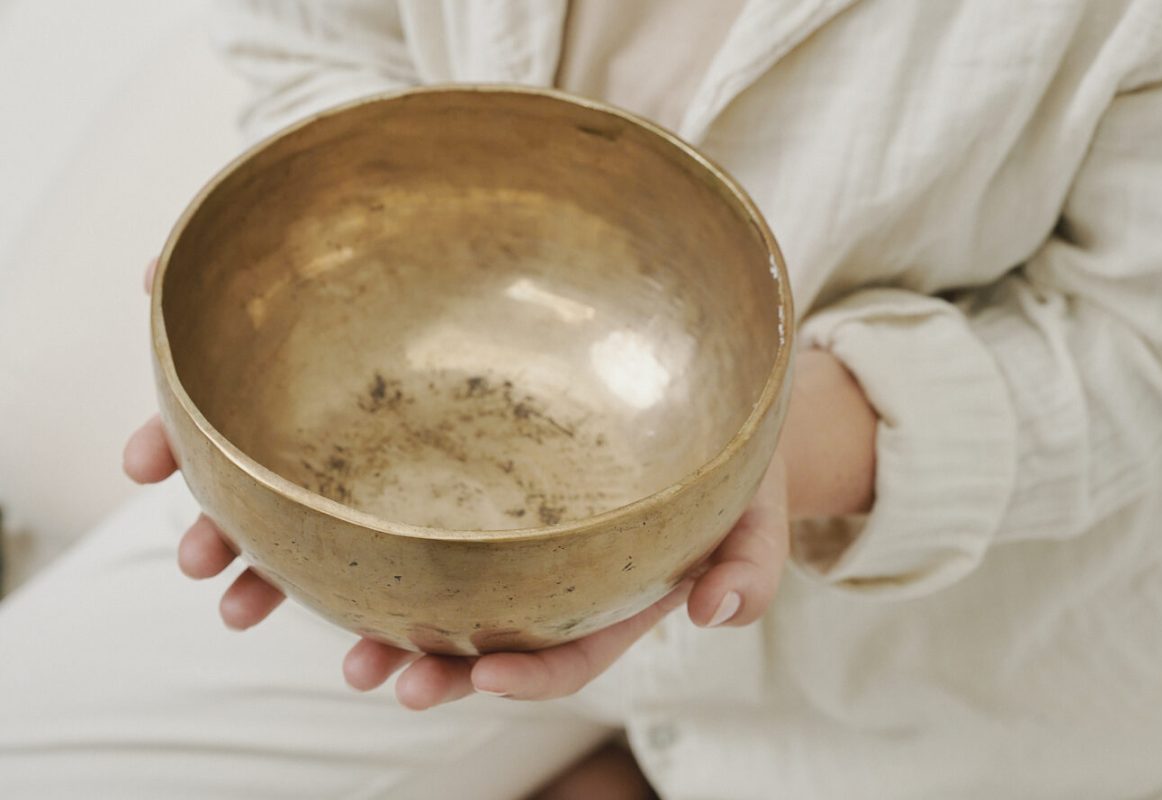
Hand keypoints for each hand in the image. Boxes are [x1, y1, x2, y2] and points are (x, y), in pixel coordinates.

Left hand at [126, 259, 873, 708]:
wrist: (705, 394)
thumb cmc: (729, 452)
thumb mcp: (753, 505)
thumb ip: (749, 563)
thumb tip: (721, 614)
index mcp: (608, 588)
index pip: (566, 650)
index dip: (525, 675)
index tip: (482, 677)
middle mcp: (544, 566)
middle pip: (477, 627)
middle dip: (420, 656)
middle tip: (369, 671)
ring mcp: (501, 519)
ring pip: (416, 567)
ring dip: (342, 589)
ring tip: (267, 600)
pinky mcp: (464, 466)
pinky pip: (396, 492)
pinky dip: (332, 508)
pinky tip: (278, 503)